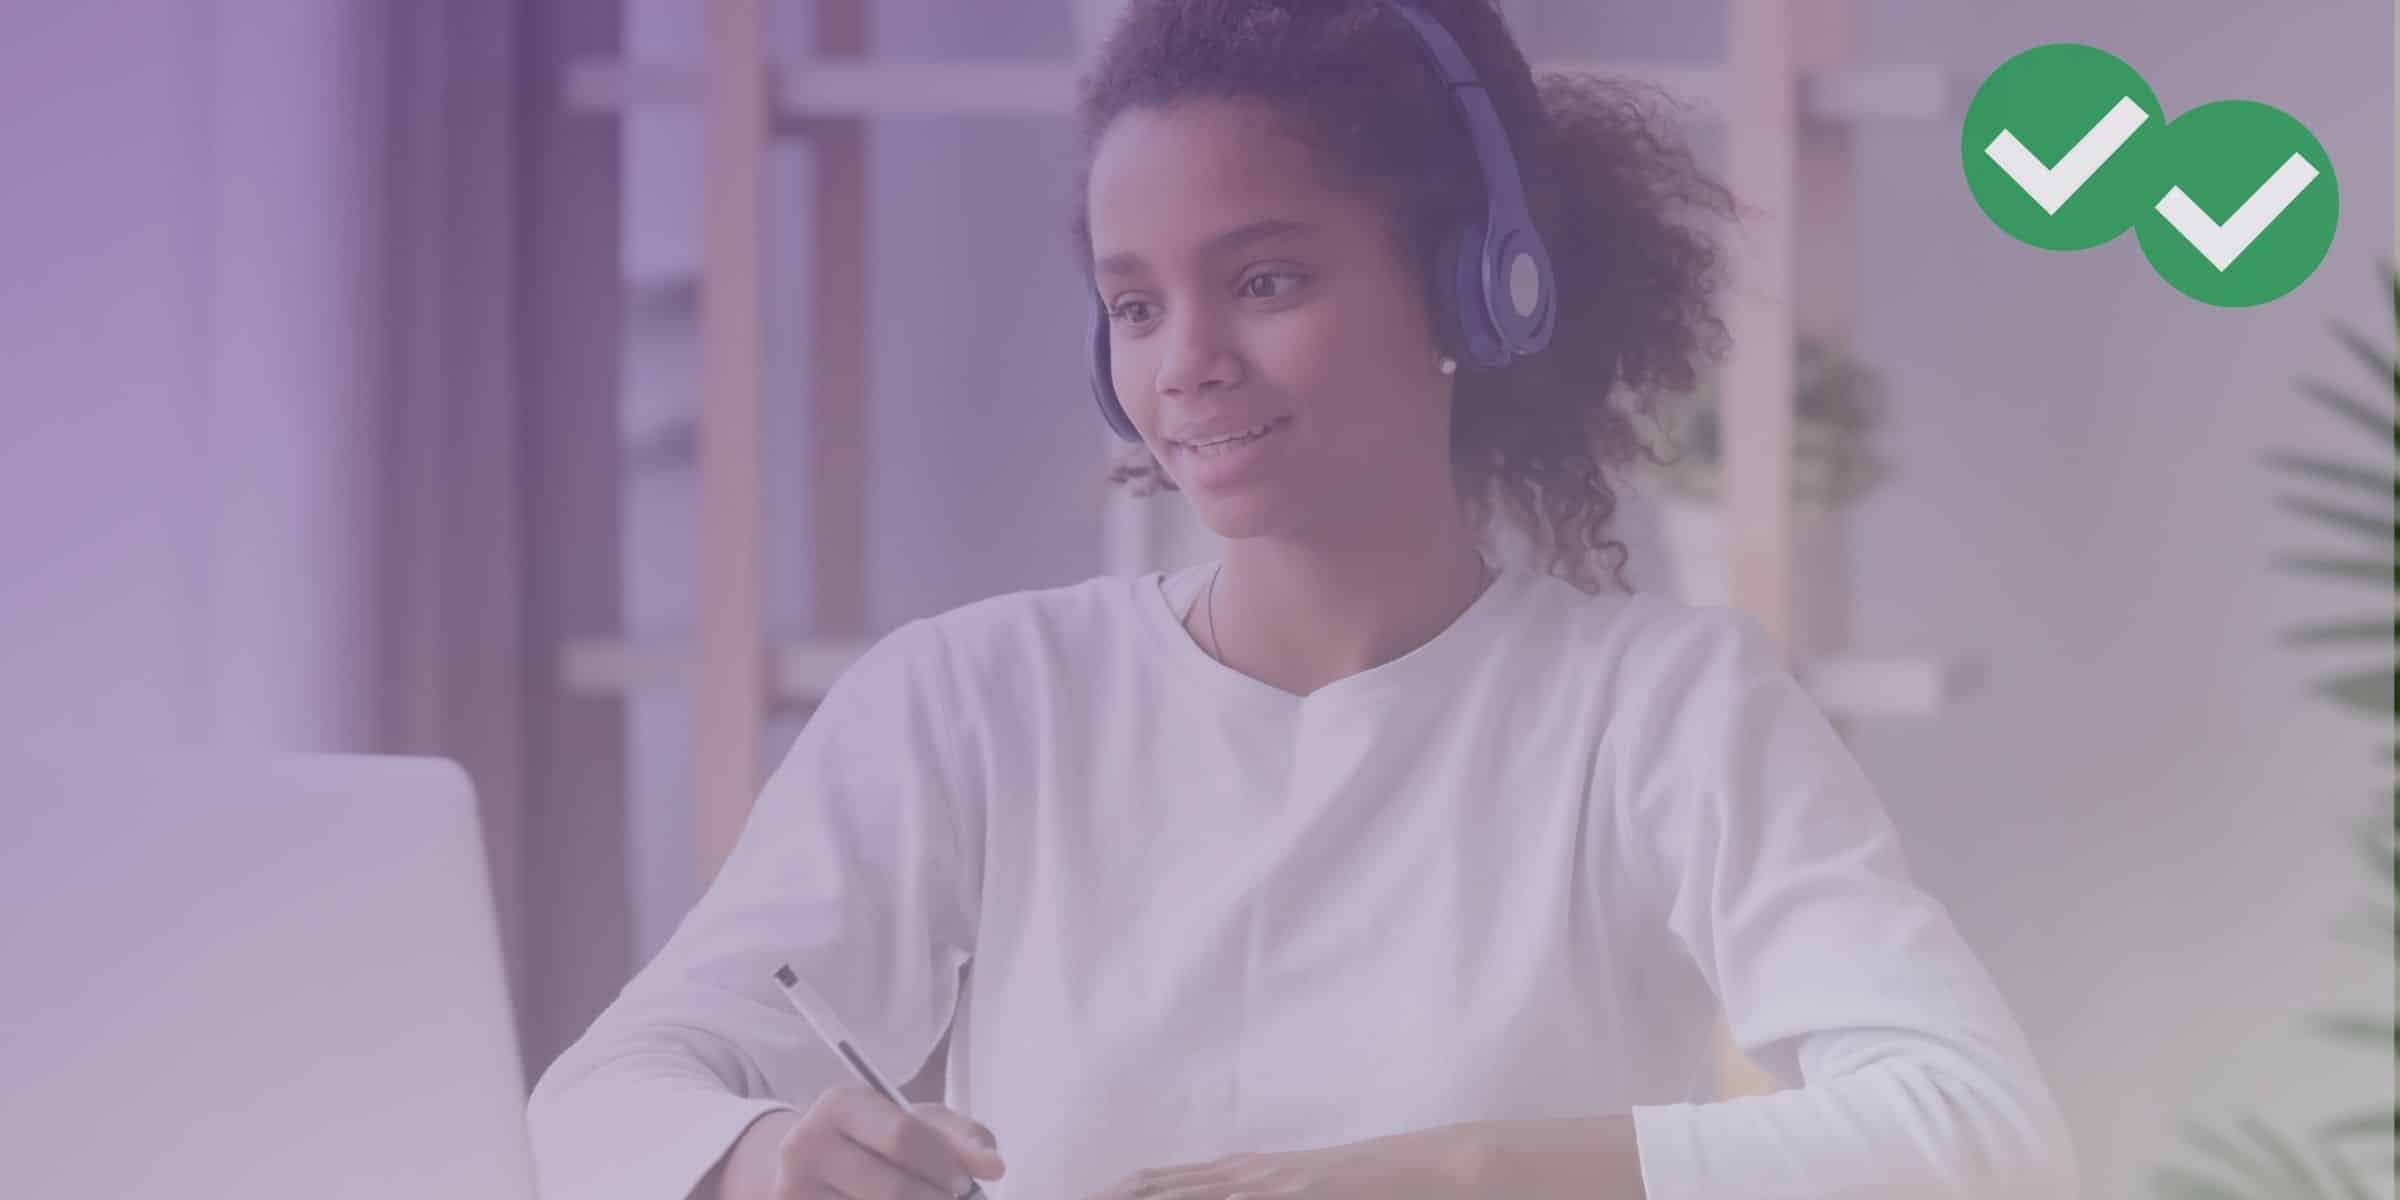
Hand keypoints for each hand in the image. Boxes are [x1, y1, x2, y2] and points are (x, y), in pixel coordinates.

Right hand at [715, 1084, 1005, 1199]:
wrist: (810, 1163)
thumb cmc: (873, 1139)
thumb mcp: (914, 1122)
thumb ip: (958, 1138)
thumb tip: (993, 1166)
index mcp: (840, 1105)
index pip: (902, 1136)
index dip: (943, 1166)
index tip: (966, 1185)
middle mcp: (805, 1145)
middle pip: (890, 1188)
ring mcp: (792, 1189)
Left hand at [1077, 1122, 1486, 1199]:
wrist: (1427, 1171)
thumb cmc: (1362, 1193)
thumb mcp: (1296, 1196)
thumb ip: (1253, 1193)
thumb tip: (1217, 1193)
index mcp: (1239, 1175)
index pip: (1158, 1183)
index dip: (1112, 1193)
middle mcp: (1243, 1174)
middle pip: (1156, 1187)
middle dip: (1107, 1199)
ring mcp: (1264, 1184)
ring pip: (1181, 1195)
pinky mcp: (1290, 1193)